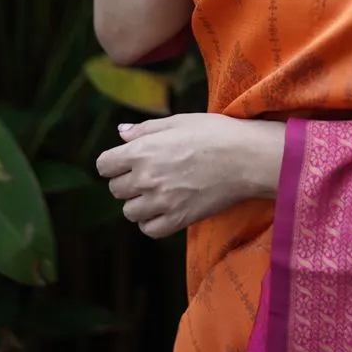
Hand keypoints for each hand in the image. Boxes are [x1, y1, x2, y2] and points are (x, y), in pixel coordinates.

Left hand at [95, 113, 284, 237]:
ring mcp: (161, 201)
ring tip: (160, 191)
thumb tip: (120, 134)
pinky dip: (152, 221)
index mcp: (142, 151)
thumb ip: (145, 129)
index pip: (104, 165)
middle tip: (151, 173)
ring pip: (130, 212)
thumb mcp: (179, 122)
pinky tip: (165, 208)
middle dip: (128, 181)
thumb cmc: (215, 133)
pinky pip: (148, 229)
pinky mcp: (177, 220)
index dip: (114, 162)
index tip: (127, 161)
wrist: (246, 157)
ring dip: (140, 202)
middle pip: (116, 189)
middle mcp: (146, 178)